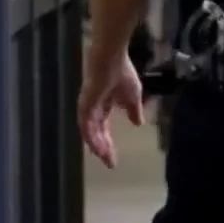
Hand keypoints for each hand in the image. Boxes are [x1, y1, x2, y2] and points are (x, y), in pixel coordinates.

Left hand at [77, 52, 144, 168]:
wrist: (111, 59)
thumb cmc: (122, 72)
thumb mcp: (133, 95)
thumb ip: (133, 110)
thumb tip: (139, 123)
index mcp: (102, 106)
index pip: (103, 129)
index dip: (108, 144)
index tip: (114, 160)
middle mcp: (92, 110)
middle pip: (96, 134)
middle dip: (103, 149)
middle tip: (110, 163)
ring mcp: (86, 108)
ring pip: (90, 133)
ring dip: (97, 146)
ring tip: (105, 158)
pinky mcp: (84, 105)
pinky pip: (86, 126)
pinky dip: (91, 138)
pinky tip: (98, 148)